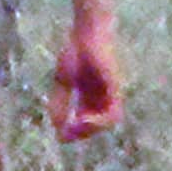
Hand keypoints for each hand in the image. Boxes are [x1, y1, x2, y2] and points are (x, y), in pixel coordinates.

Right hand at [48, 15, 124, 140]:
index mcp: (90, 96)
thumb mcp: (63, 82)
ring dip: (92, 129)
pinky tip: (84, 120)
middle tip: (67, 135)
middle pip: (98, 124)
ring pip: (108, 122)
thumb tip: (56, 126)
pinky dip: (99, 121)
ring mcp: (111, 93)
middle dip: (82, 133)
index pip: (86, 121)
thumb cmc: (75, 52)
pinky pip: (112, 113)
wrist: (86, 34)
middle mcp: (103, 97)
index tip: (61, 136)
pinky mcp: (115, 89)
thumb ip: (60, 103)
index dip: (75, 132)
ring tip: (76, 127)